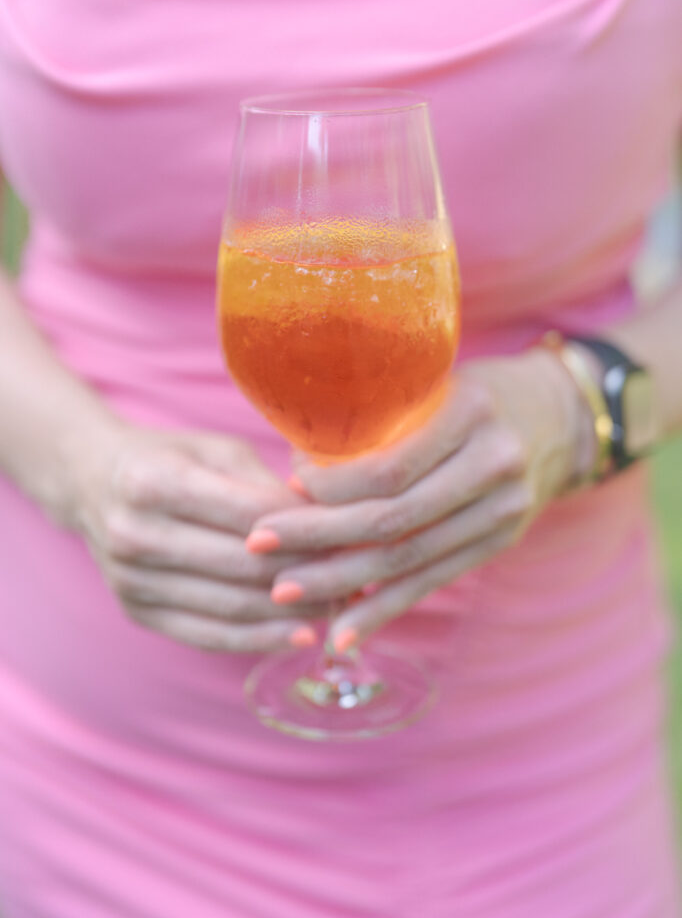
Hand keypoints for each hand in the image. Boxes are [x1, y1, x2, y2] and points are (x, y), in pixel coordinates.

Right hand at [69, 421, 329, 651]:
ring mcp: (130, 579)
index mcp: (155, 481)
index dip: (309, 529)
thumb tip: (332, 524)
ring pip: (232, 607)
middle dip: (310, 574)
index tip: (354, 534)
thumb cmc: (171, 457)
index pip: (251, 515)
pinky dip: (259, 640)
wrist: (91, 482)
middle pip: (245, 566)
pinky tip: (300, 636)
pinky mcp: (136, 610)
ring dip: (293, 613)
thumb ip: (268, 486)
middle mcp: (135, 534)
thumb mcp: (218, 450)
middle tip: (359, 576)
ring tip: (342, 607)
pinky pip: (208, 635)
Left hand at [247, 349, 595, 651]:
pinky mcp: (501, 542)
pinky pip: (433, 581)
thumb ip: (380, 421)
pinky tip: (343, 633)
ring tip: (285, 592)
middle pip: (394, 519)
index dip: (329, 487)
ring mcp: (504, 511)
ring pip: (409, 559)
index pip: (388, 468)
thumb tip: (298, 474)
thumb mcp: (432, 384)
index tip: (285, 487)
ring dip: (342, 583)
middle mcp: (494, 464)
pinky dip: (385, 609)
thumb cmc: (474, 392)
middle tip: (259, 547)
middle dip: (319, 538)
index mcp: (470, 412)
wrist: (560, 417)